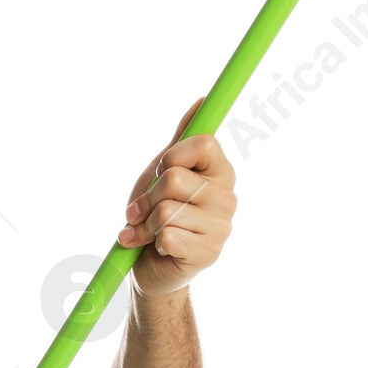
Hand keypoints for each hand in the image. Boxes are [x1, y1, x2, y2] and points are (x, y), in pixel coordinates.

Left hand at [117, 98, 236, 298]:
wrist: (149, 266)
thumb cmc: (158, 215)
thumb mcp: (164, 172)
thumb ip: (182, 140)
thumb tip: (202, 100)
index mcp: (221, 172)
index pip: (204, 143)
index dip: (171, 157)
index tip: (160, 172)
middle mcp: (228, 198)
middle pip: (174, 179)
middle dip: (146, 197)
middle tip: (140, 211)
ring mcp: (222, 228)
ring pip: (166, 210)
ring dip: (144, 224)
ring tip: (144, 232)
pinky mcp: (209, 254)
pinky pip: (167, 236)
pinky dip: (151, 243)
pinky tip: (155, 249)